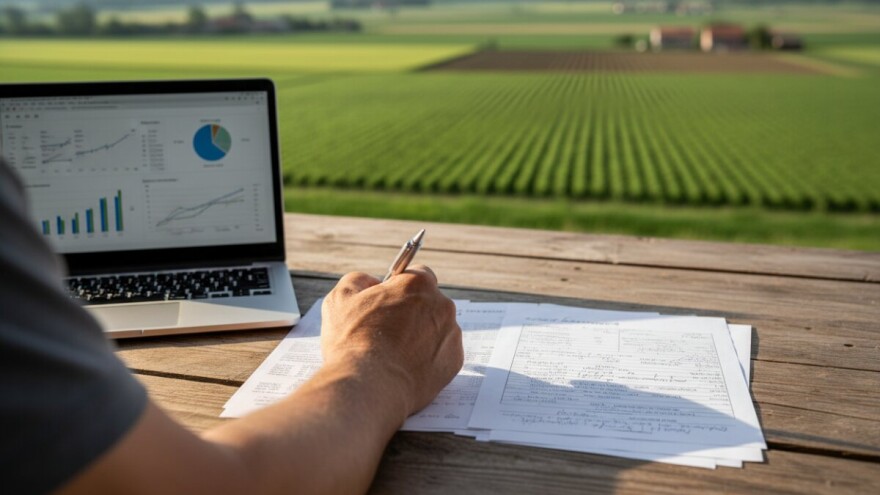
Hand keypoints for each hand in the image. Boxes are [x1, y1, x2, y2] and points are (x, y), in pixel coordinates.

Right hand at [321, 265, 463, 415]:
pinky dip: (428, 359)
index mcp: (418, 284)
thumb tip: (371, 283)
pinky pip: (442, 354)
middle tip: (387, 331)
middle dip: (412, 313)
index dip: (401, 288)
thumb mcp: (340, 298)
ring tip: (395, 354)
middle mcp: (442, 305)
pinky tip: (406, 367)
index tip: (389, 301)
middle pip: (429, 303)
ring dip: (421, 336)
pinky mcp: (454, 362)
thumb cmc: (352, 342)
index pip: (418, 275)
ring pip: (437, 329)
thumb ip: (359, 280)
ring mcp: (451, 334)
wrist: (368, 388)